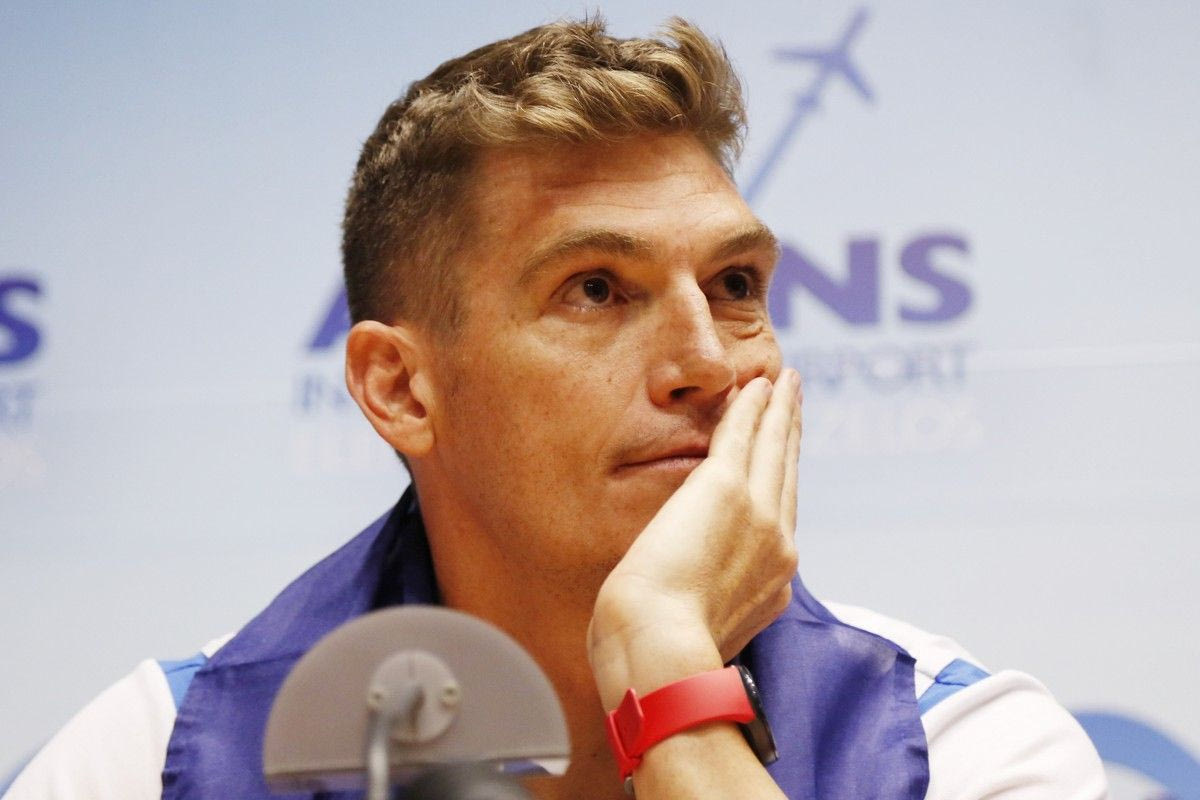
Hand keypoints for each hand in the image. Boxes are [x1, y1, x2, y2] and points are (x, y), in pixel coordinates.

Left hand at [588, 369, 801, 705]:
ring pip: (774, 449)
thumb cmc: (658, 655)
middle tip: (794, 403)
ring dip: (780, 411)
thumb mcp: (697, 633)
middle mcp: (778, 548)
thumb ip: (707, 611)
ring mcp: (759, 515)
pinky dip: (754, 406)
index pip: (780, 522)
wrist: (659, 649)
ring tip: (785, 383)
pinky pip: (745, 434)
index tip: (784, 461)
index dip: (783, 483)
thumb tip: (692, 610)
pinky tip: (758, 384)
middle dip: (791, 436)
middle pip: (787, 476)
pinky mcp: (727, 488)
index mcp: (770, 586)